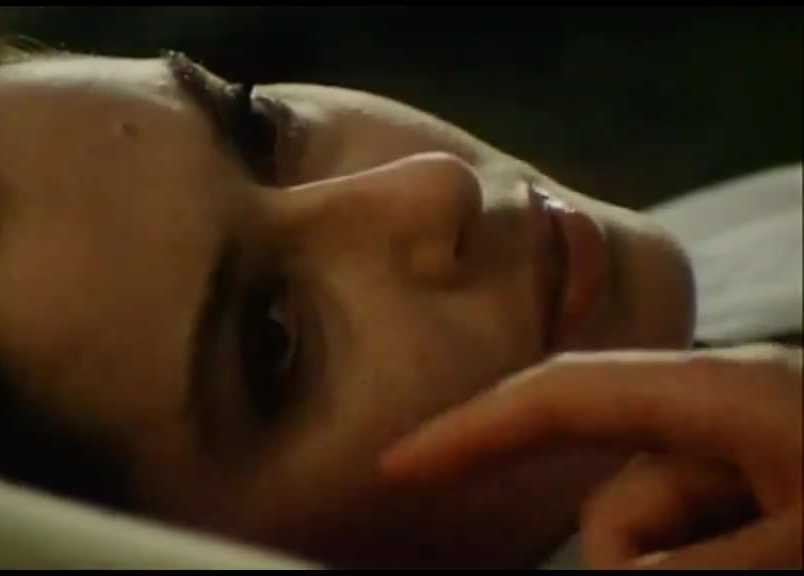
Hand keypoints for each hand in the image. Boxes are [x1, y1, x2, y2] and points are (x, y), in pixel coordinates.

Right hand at [379, 345, 802, 568]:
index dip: (468, 428)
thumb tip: (608, 571)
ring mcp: (745, 445)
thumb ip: (689, 568)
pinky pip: (692, 532)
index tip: (394, 466)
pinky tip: (767, 556)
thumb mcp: (801, 547)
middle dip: (624, 558)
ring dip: (679, 568)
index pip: (558, 398)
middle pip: (615, 492)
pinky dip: (702, 560)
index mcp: (723, 392)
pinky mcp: (766, 480)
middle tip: (719, 574)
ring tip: (775, 562)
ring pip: (654, 528)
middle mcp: (721, 407)